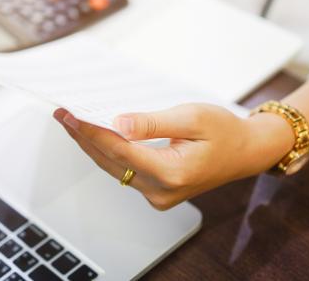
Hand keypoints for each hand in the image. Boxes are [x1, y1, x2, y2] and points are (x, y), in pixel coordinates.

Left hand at [53, 104, 291, 209]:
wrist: (246, 152)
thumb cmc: (225, 132)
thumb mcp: (192, 117)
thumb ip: (152, 123)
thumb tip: (117, 124)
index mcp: (172, 172)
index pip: (119, 150)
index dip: (91, 131)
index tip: (70, 115)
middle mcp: (161, 191)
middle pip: (111, 162)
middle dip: (84, 137)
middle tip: (63, 114)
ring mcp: (158, 195)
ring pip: (114, 168)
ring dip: (93, 145)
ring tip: (73, 122)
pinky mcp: (156, 192)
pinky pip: (124, 172)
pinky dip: (108, 153)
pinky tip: (96, 136)